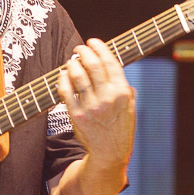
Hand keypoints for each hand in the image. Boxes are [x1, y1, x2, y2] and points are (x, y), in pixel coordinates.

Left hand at [56, 38, 135, 166]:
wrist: (109, 153)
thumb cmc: (120, 128)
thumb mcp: (130, 107)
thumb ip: (123, 87)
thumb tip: (112, 66)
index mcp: (123, 93)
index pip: (110, 62)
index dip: (100, 48)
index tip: (93, 41)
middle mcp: (107, 98)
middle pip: (93, 65)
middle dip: (84, 51)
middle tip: (79, 48)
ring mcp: (91, 107)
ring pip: (77, 75)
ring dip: (72, 63)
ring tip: (72, 61)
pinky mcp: (77, 115)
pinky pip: (66, 91)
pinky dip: (63, 79)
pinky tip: (63, 74)